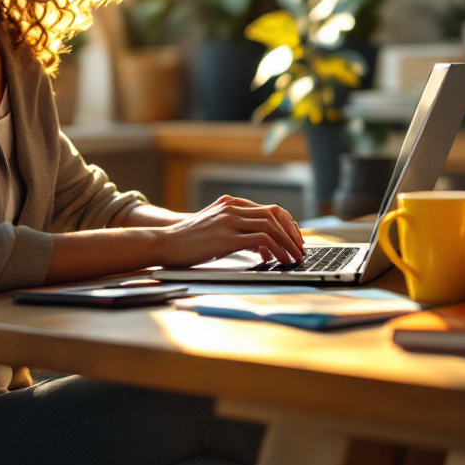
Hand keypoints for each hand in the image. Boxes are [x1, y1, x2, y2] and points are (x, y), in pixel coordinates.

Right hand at [157, 195, 306, 267]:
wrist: (164, 242)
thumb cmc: (189, 241)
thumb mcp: (215, 228)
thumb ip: (237, 230)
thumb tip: (262, 245)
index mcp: (231, 204)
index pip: (270, 209)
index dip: (287, 224)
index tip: (295, 239)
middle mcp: (232, 208)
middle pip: (274, 214)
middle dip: (292, 233)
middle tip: (300, 250)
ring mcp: (228, 220)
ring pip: (271, 226)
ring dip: (287, 243)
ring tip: (294, 258)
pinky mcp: (225, 237)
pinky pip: (260, 240)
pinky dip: (275, 250)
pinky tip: (278, 261)